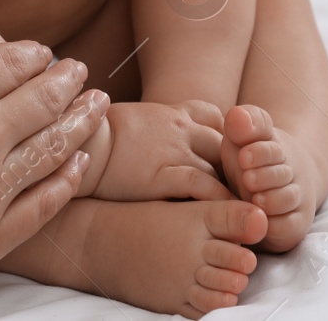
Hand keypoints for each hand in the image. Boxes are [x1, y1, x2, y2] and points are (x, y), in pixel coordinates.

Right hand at [0, 28, 109, 319]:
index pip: (6, 64)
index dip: (31, 55)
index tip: (44, 52)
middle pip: (41, 100)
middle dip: (66, 80)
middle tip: (80, 71)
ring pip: (54, 146)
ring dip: (81, 121)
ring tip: (98, 105)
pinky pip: (47, 202)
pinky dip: (69, 178)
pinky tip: (81, 163)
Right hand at [90, 100, 232, 201]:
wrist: (80, 142)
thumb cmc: (98, 135)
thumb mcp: (132, 121)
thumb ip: (154, 128)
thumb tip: (155, 142)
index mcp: (172, 113)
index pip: (215, 117)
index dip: (227, 138)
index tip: (232, 159)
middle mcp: (179, 128)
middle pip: (225, 144)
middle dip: (237, 166)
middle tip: (247, 189)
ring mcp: (173, 150)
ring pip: (219, 167)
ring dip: (233, 187)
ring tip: (243, 208)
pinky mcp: (163, 174)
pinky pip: (203, 185)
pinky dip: (219, 199)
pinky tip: (226, 214)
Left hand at [220, 107, 325, 251]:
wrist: (272, 187)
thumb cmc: (246, 160)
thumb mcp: (239, 138)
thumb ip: (239, 124)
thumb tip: (237, 115)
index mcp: (274, 147)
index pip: (271, 146)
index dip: (259, 152)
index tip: (244, 156)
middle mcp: (289, 172)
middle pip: (280, 173)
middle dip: (265, 176)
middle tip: (248, 179)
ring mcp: (294, 198)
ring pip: (288, 199)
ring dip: (272, 199)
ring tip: (256, 199)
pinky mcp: (294, 224)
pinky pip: (289, 227)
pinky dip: (277, 225)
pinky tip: (261, 222)